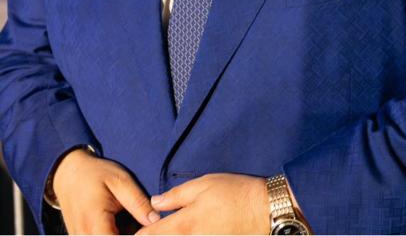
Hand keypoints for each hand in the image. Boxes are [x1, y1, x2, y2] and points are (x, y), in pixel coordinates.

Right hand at [52, 148, 159, 233]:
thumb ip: (138, 203)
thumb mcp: (121, 181)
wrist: (68, 174)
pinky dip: (115, 233)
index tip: (149, 228)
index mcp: (94, 224)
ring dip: (124, 233)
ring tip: (132, 219)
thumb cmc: (96, 174)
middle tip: (142, 221)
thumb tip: (156, 221)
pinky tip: (124, 223)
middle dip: (132, 234)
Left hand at [137, 173, 268, 234]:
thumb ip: (176, 195)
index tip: (130, 230)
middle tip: (152, 229)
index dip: (137, 234)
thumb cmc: (235, 193)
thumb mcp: (204, 184)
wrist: (265, 211)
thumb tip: (154, 202)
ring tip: (172, 229)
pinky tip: (192, 232)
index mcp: (183, 225)